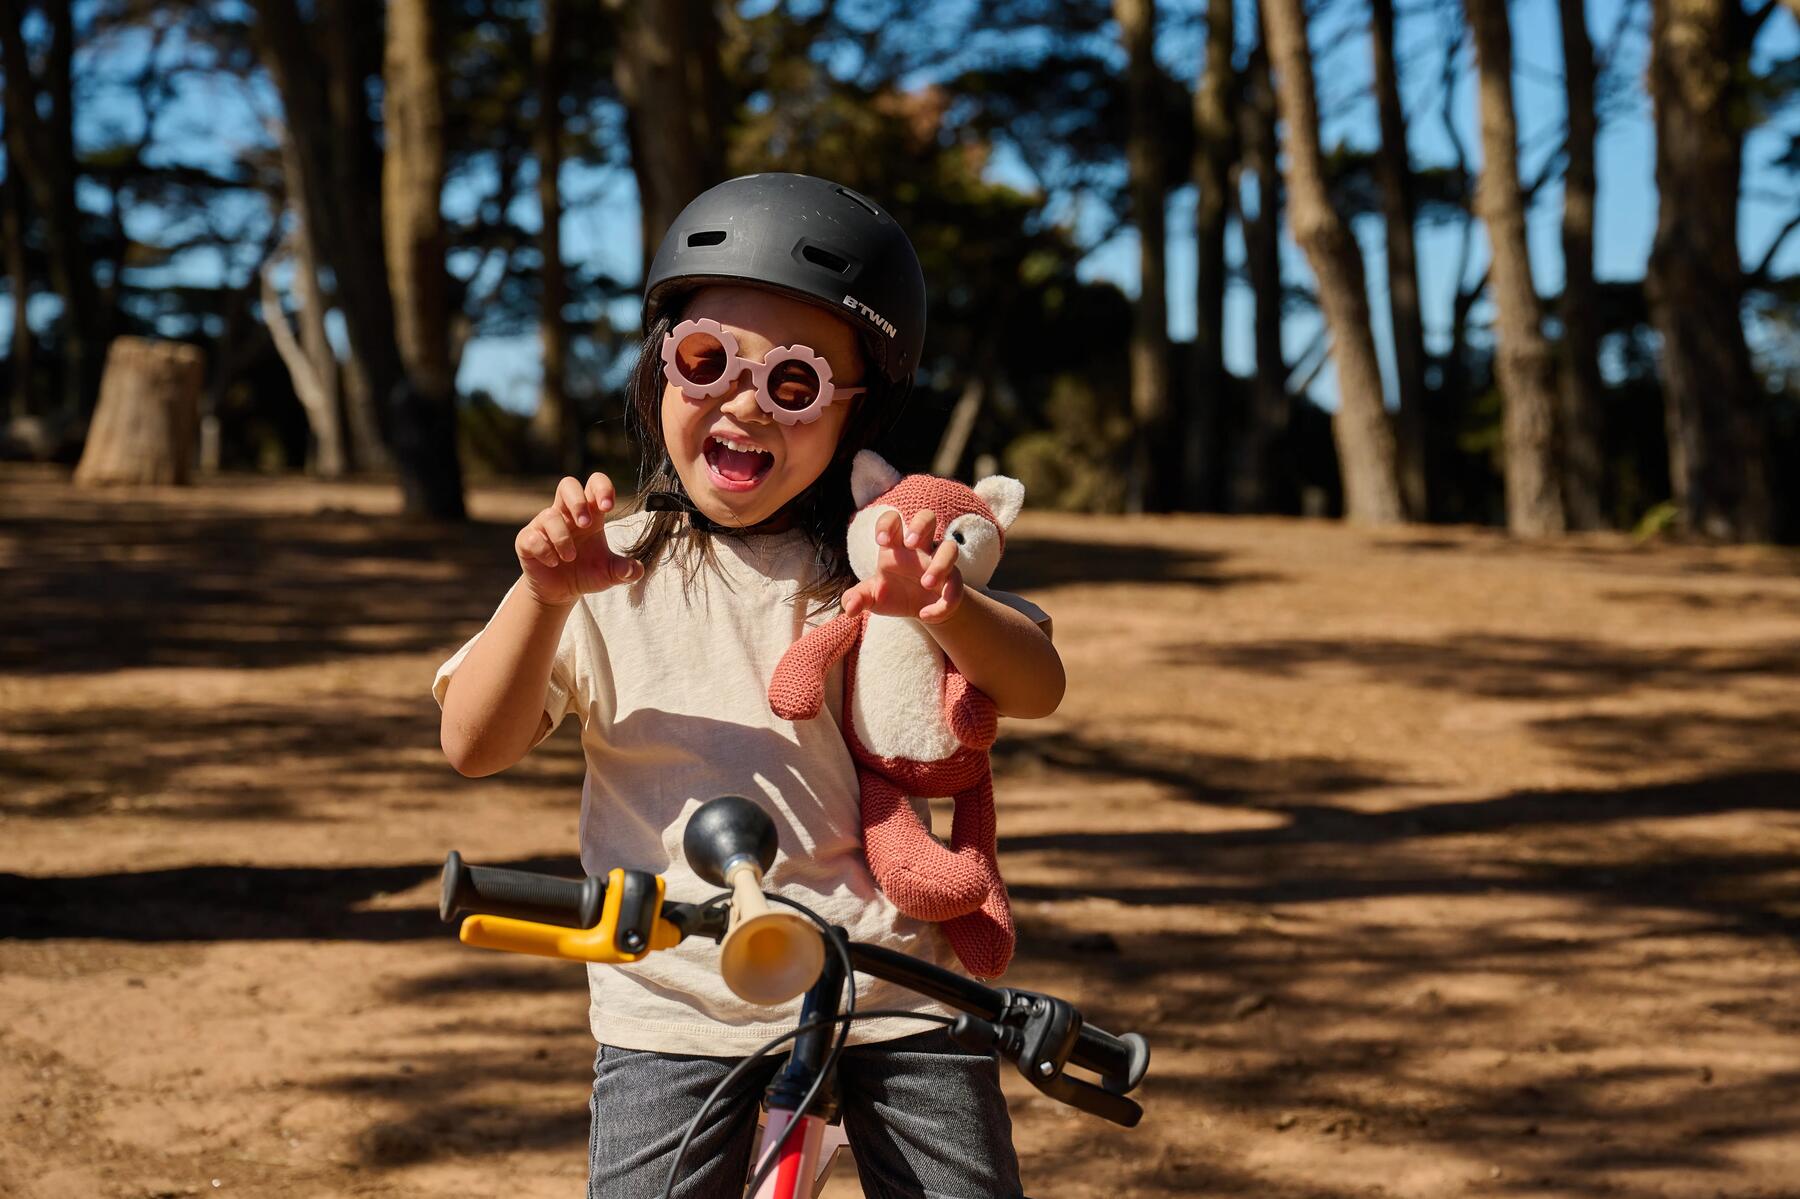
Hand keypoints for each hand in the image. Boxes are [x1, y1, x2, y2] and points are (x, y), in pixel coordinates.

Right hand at [515, 473, 642, 606]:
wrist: (560, 593)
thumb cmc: (586, 574)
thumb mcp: (609, 573)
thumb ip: (625, 570)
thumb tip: (636, 570)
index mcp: (590, 514)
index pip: (594, 485)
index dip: (602, 488)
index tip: (608, 506)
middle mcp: (566, 514)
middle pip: (567, 485)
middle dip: (577, 502)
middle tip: (586, 524)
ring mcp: (544, 525)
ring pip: (549, 515)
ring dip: (563, 538)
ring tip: (570, 558)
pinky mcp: (527, 540)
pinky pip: (532, 537)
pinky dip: (545, 550)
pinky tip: (553, 562)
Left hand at [841, 508, 964, 623]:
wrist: (920, 612)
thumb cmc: (894, 595)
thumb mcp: (872, 597)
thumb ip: (857, 599)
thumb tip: (849, 607)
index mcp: (897, 546)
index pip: (893, 519)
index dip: (887, 524)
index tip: (881, 541)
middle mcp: (920, 549)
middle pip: (928, 517)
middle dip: (919, 525)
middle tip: (909, 543)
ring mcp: (939, 563)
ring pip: (950, 547)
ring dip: (939, 564)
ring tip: (925, 584)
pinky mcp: (952, 582)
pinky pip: (955, 586)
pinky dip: (942, 603)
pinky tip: (925, 615)